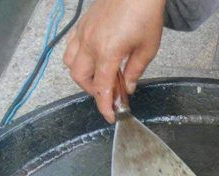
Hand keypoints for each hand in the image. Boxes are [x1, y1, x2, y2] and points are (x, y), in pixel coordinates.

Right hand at [63, 0, 165, 122]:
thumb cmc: (145, 15)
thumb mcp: (147, 49)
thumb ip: (135, 71)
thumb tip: (127, 88)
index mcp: (107, 52)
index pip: (101, 87)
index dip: (105, 106)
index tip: (110, 117)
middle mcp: (90, 44)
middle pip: (80, 78)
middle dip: (93, 91)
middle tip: (110, 95)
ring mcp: (83, 33)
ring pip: (70, 63)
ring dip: (83, 77)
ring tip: (102, 79)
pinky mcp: (82, 25)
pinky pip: (71, 48)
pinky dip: (78, 60)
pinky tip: (94, 61)